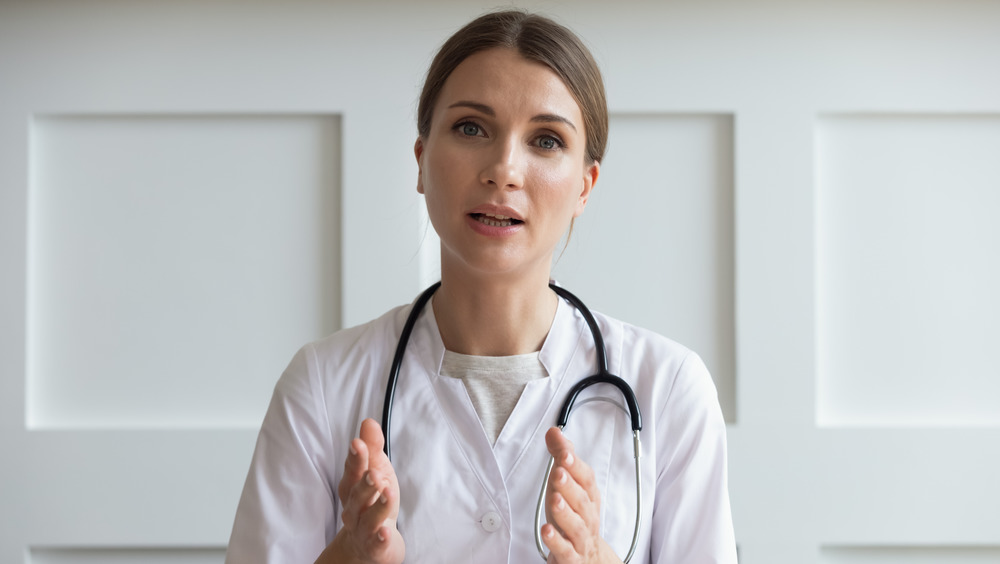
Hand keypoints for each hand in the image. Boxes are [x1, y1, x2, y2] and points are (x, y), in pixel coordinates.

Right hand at [316, 419, 404, 563]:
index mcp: (353, 488)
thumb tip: (368, 422)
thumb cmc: (372, 502)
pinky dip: (380, 538)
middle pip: (356, 496)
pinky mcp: (374, 547)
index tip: (358, 444)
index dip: (355, 458)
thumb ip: (372, 449)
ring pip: (368, 519)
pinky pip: (376, 543)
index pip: (352, 471)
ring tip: (386, 492)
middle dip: (364, 483)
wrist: (367, 545)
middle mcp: (354, 509)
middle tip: (374, 473)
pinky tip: (386, 531)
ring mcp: (363, 529)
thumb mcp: (376, 472)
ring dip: (377, 507)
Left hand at [542, 427, 621, 563]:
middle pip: (582, 500)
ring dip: (565, 511)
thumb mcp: (567, 485)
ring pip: (576, 525)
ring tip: (555, 499)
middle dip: (570, 485)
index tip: (564, 453)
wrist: (588, 558)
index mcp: (589, 497)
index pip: (586, 479)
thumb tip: (553, 432)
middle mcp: (588, 516)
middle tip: (558, 471)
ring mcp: (581, 538)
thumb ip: (561, 457)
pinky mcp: (571, 557)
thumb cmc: (574, 517)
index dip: (576, 466)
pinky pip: (566, 550)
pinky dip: (557, 541)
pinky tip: (547, 531)